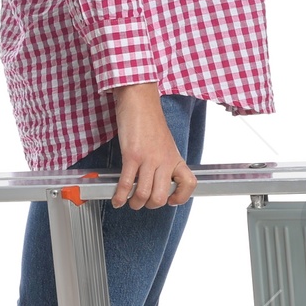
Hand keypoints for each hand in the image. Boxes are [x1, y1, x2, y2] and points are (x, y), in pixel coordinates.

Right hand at [110, 84, 196, 208]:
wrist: (139, 100)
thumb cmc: (149, 119)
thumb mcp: (164, 143)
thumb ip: (163, 162)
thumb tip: (155, 179)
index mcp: (174, 158)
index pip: (188, 184)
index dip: (181, 197)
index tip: (171, 200)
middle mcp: (164, 160)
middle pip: (161, 196)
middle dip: (150, 205)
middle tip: (142, 201)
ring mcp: (148, 159)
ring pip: (144, 194)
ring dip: (134, 203)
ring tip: (128, 201)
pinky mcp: (132, 155)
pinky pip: (126, 183)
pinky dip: (120, 195)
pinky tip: (117, 198)